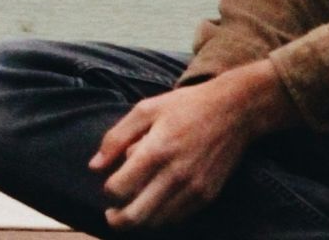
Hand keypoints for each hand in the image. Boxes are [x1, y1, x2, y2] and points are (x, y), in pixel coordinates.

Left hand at [89, 65, 281, 230]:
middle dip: (117, 219)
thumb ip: (115, 137)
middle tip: (111, 213)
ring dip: (139, 219)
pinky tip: (156, 204)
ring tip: (132, 207)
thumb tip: (94, 166)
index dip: (108, 190)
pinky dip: (161, 217)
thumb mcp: (146, 109)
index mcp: (156, 149)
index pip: (119, 188)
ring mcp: (193, 188)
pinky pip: (177, 218)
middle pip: (135, 215)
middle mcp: (175, 174)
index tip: (110, 183)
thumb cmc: (186, 106)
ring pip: (156, 222)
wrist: (234, 111)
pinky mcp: (207, 195)